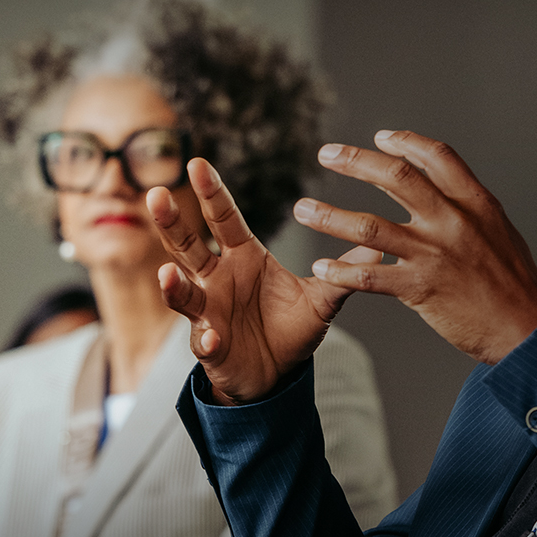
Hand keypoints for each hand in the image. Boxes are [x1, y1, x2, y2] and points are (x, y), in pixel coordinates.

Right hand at [151, 158, 380, 403]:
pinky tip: (211, 337)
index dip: (211, 193)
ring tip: (168, 273)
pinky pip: (205, 341)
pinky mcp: (210, 346)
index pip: (224, 219)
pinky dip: (207, 339)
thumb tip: (379, 246)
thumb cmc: (291, 328)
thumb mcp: (323, 299)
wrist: (277, 374)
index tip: (198, 162)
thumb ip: (344, 272)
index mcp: (243, 257)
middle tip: (156, 194)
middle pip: (188, 245)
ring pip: (183, 293)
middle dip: (171, 222)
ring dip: (174, 284)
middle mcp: (217, 279)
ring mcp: (208, 312)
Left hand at [292, 130, 536, 363]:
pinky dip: (340, 270)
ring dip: (329, 216)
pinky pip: (369, 275)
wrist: (527, 329)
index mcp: (475, 203)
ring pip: (369, 226)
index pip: (437, 158)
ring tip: (303, 209)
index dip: (406, 143)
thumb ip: (470, 210)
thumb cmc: (516, 285)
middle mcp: (452, 221)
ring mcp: (434, 254)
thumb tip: (446, 193)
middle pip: (397, 178)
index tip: (381, 137)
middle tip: (328, 154)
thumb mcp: (501, 232)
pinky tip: (321, 268)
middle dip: (356, 162)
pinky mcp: (420, 288)